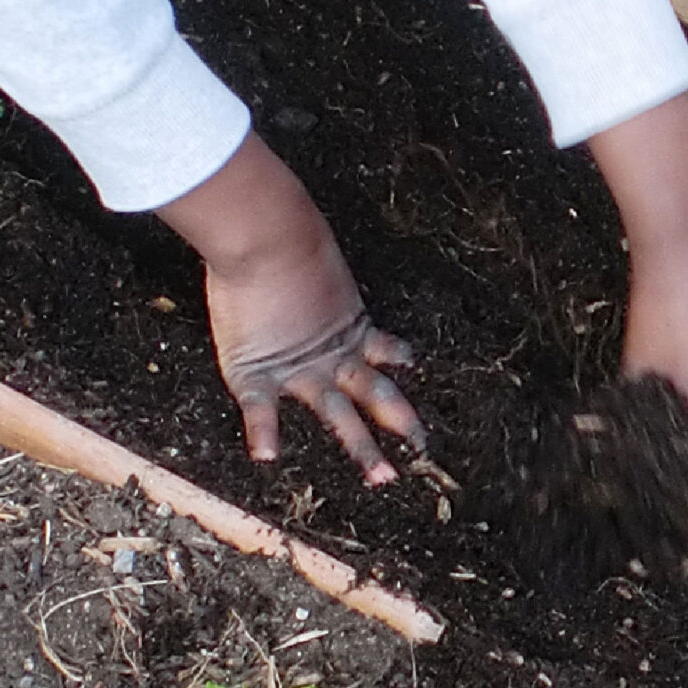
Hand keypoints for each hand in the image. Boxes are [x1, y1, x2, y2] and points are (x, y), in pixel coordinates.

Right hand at [159, 134, 422, 483]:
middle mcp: (335, 353)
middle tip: (426, 450)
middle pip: (376, 394)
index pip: (383, 348)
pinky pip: (262, 412)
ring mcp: (303, 369)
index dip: (400, 360)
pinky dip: (263, 434)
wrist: (265, 232)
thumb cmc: (286, 232)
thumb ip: (310, 256)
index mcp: (350, 322)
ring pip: (338, 416)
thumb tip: (292, 208)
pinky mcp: (262, 372)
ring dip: (362, 449)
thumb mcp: (311, 251)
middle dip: (402, 423)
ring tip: (383, 479)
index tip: (416, 368)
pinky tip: (267, 459)